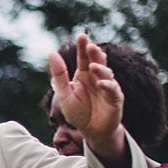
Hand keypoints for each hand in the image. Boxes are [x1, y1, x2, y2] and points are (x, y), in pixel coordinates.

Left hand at [48, 32, 126, 158]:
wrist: (91, 131)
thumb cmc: (78, 112)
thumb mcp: (64, 94)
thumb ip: (59, 75)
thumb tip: (52, 53)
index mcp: (83, 75)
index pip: (83, 57)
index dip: (83, 47)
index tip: (82, 35)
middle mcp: (97, 78)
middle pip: (97, 61)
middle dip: (95, 53)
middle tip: (90, 46)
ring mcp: (107, 87)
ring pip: (107, 73)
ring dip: (100, 69)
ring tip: (92, 66)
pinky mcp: (115, 98)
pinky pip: (113, 90)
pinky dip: (108, 86)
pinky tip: (101, 83)